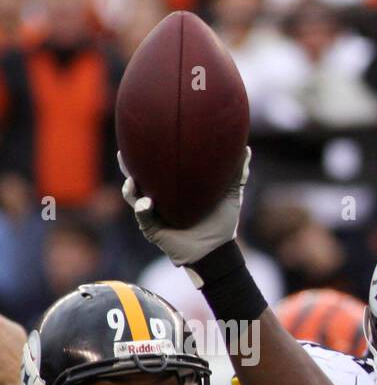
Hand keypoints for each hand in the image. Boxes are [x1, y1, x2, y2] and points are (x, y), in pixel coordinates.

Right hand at [119, 147, 250, 266]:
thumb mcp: (229, 196)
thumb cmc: (221, 223)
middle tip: (123, 154)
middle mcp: (158, 198)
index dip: (145, 153)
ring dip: (130, 188)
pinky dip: (143, 209)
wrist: (217, 251)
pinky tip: (148, 202)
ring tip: (133, 180)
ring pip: (133, 197)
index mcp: (172, 188)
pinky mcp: (153, 229)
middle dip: (128, 166)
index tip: (141, 134)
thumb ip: (236, 175)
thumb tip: (246, 150)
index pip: (155, 167)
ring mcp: (153, 214)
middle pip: (137, 178)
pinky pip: (143, 217)